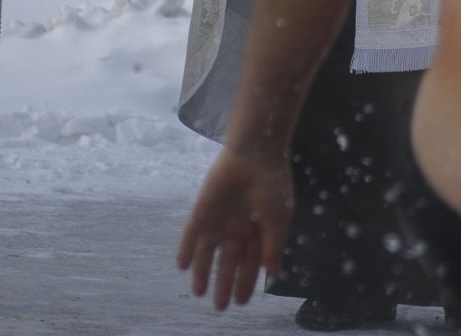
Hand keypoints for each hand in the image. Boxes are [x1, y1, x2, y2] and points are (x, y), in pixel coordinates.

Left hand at [176, 149, 291, 309]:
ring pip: (207, 252)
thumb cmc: (272, 186)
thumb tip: (273, 274)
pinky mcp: (202, 210)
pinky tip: (181, 266)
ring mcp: (218, 219)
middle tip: (220, 307)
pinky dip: (185, 248)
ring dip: (202, 272)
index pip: (250, 262)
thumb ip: (273, 248)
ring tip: (198, 293)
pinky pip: (191, 233)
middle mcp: (236, 228)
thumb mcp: (279, 221)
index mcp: (257, 230)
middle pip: (228, 262)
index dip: (246, 282)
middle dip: (224, 283)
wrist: (256, 154)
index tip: (242, 301)